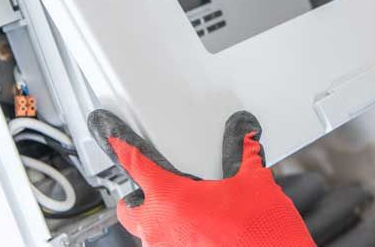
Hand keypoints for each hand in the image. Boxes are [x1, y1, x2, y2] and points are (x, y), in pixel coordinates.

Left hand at [87, 110, 315, 246]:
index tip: (111, 137)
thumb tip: (244, 138)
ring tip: (185, 213)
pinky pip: (165, 246)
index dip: (120, 146)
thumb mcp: (255, 182)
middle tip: (159, 188)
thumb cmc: (263, 232)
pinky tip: (197, 233)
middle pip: (129, 207)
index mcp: (171, 198)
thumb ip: (243, 155)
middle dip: (139, 196)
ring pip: (146, 232)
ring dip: (159, 220)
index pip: (135, 163)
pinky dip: (176, 238)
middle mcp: (160, 228)